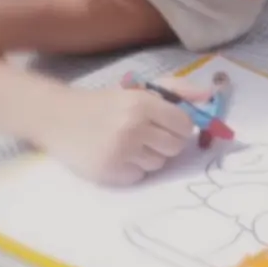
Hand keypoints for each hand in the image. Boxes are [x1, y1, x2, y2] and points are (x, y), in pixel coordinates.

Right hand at [36, 81, 212, 185]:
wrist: (58, 118)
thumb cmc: (104, 103)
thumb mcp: (138, 90)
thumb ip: (176, 90)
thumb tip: (209, 95)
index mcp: (142, 103)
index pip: (184, 125)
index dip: (180, 127)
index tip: (168, 126)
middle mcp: (134, 127)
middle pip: (175, 147)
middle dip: (166, 143)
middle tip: (147, 136)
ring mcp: (121, 152)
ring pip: (158, 164)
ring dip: (149, 157)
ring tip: (129, 144)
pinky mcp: (110, 172)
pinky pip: (139, 176)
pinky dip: (132, 169)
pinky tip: (117, 156)